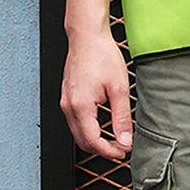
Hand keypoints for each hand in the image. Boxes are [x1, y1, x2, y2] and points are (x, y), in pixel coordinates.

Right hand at [60, 28, 132, 160]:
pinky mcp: (66, 96)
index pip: (92, 141)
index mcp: (80, 106)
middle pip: (82, 141)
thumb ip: (121, 117)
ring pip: (77, 132)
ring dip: (95, 140)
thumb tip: (125, 139)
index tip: (123, 153)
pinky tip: (102, 125)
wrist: (87, 36)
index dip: (109, 152)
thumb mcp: (119, 87)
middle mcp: (68, 107)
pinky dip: (88, 128)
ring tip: (115, 139)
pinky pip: (74, 121)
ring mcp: (65, 101)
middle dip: (102, 149)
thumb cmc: (102, 55)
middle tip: (121, 149)